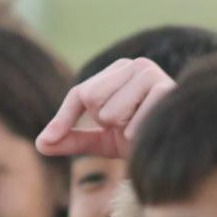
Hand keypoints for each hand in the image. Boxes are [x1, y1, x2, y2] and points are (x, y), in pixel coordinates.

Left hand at [35, 58, 175, 159]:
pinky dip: (136, 135)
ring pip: (108, 111)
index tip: (46, 142)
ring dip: (121, 128)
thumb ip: (70, 139)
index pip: (80, 93)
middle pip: (91, 98)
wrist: (177, 151)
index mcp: (118, 70)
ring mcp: (152, 74)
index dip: (63, 120)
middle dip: (103, 122)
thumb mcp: (100, 140)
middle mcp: (135, 65)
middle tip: (125, 126)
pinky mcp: (168, 90)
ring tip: (140, 126)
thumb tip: (39, 144)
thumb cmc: (138, 141)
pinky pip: (131, 121)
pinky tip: (151, 130)